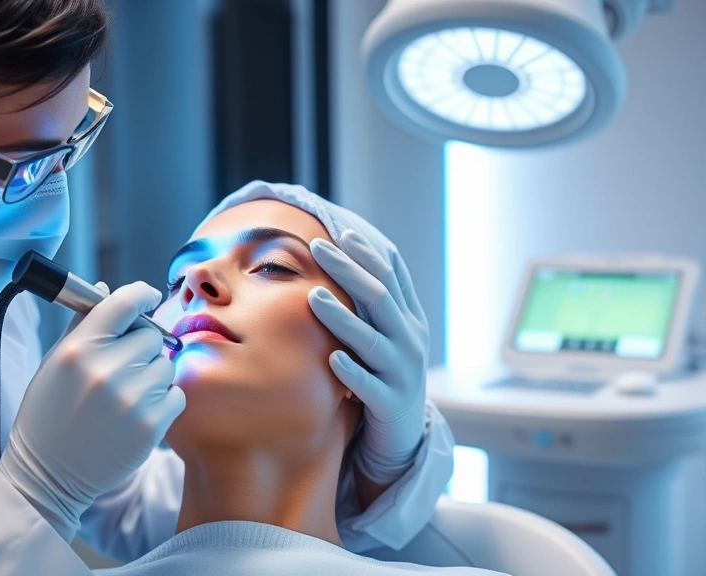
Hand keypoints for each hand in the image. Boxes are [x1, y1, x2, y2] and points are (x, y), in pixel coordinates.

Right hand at [0, 282, 185, 540]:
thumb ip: (82, 325)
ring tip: (127, 394)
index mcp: (78, 349)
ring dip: (153, 375)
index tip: (148, 297)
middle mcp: (106, 370)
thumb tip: (105, 290)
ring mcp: (131, 399)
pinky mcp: (151, 426)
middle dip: (142, 346)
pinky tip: (137, 413)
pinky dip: (163, 401)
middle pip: (151, 334)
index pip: (123, 303)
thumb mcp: (54, 364)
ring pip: (166, 365)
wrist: (48, 475)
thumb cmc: (48, 415)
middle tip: (125, 365)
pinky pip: (176, 395)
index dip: (142, 294)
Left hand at [308, 229, 428, 484]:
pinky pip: (370, 388)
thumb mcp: (386, 336)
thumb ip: (372, 305)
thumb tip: (349, 257)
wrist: (403, 435)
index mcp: (408, 320)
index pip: (391, 279)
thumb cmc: (385, 374)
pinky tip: (332, 359)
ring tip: (314, 297)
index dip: (368, 254)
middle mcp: (409, 342)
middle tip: (318, 249)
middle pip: (380, 300)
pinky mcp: (390, 405)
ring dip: (342, 318)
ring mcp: (402, 374)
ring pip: (372, 342)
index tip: (341, 233)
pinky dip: (352, 372)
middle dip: (349, 271)